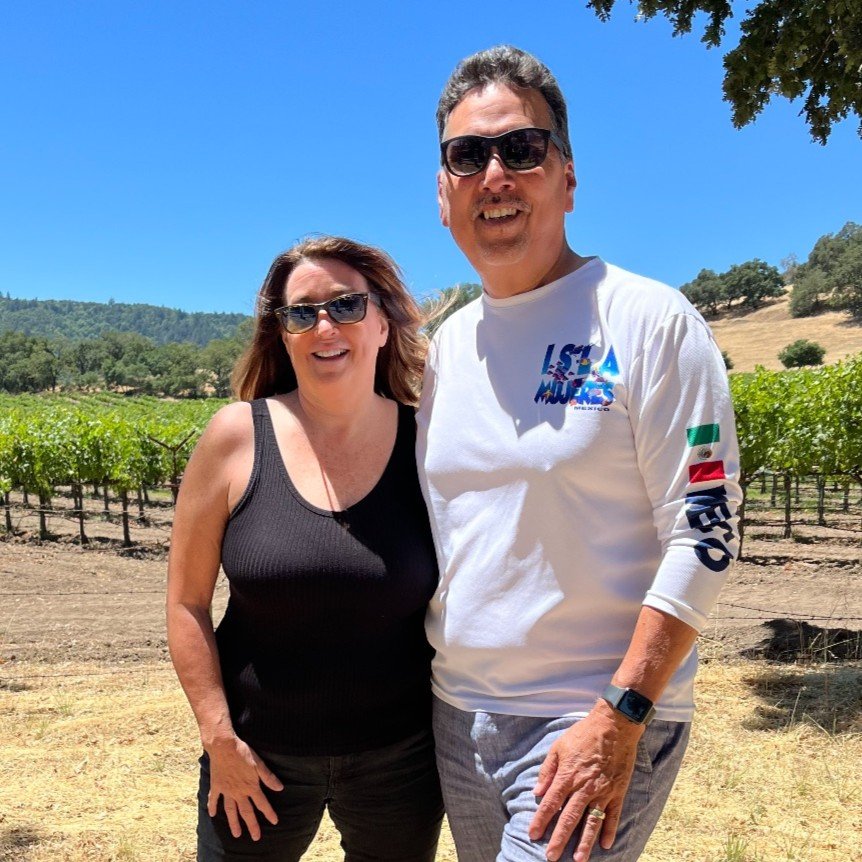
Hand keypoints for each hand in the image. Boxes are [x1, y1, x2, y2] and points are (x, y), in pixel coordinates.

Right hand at [206, 735, 283, 840]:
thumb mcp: (258, 763)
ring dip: (234, 823)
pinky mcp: (216, 785)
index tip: (274, 822)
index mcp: (250, 786)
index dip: (269, 813)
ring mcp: (226, 790)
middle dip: (252, 825)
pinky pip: (214, 799)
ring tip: (237, 834)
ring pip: (230, 810)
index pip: (262, 803)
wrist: (223, 746)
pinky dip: (213, 807)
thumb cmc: (243, 752)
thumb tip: (280, 788)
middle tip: (255, 837)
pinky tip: (213, 815)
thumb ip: (268, 777)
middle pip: (246, 812)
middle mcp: (238, 792)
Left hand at [528, 702, 643, 861]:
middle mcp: (584, 787)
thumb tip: (537, 791)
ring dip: (584, 843)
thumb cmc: (583, 734)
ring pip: (591, 822)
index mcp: (568, 776)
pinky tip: (605, 845)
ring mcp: (603, 791)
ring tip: (578, 859)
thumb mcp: (559, 746)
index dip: (541, 820)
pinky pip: (613, 815)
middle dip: (559, 839)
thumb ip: (547, 770)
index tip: (533, 835)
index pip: (550, 803)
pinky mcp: (617, 791)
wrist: (613, 726)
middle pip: (569, 818)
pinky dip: (609, 831)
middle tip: (550, 857)